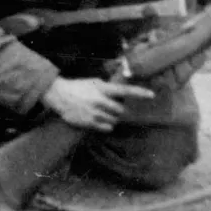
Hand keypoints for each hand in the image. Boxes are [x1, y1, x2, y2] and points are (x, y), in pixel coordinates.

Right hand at [39, 77, 155, 132]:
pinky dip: (106, 125)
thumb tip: (119, 92)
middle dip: (118, 110)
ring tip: (101, 113)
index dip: (139, 93)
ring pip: (114, 120)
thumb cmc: (77, 87)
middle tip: (110, 108)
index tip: (151, 95)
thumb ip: (106, 87)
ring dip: (111, 118)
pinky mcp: (90, 122)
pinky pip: (107, 128)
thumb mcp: (92, 82)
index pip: (125, 90)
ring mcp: (95, 112)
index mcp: (102, 88)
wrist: (58, 95)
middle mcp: (100, 100)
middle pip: (121, 110)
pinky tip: (99, 120)